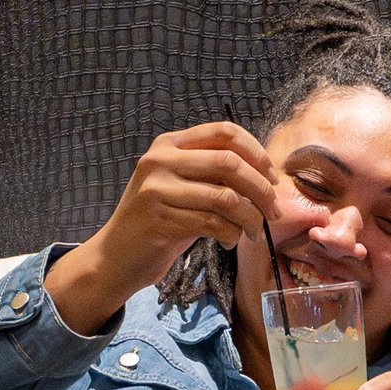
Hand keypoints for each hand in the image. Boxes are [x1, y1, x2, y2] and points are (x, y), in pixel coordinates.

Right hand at [50, 122, 295, 333]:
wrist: (116, 257)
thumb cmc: (159, 221)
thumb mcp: (182, 186)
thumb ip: (213, 173)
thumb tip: (266, 174)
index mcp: (169, 144)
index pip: (224, 132)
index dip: (256, 152)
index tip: (272, 178)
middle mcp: (160, 161)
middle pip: (229, 163)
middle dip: (261, 189)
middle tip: (274, 211)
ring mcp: (157, 189)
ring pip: (226, 197)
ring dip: (250, 218)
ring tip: (254, 232)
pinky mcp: (159, 220)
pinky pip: (213, 223)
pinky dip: (231, 235)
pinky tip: (230, 241)